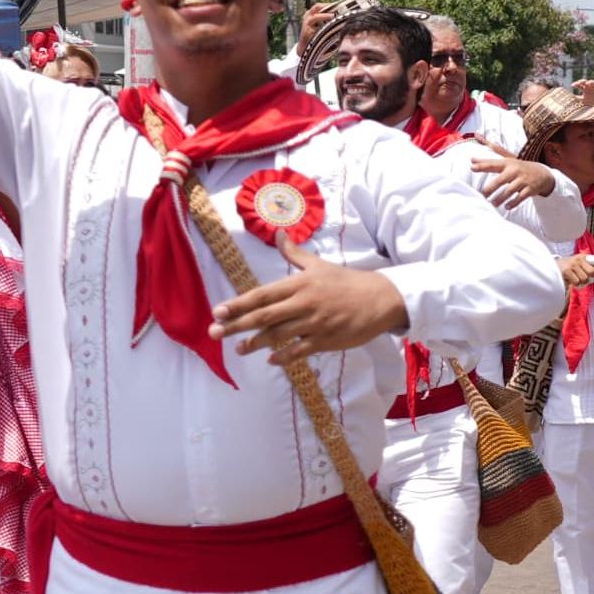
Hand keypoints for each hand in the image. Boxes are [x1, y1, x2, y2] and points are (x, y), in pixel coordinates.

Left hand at [208, 241, 411, 367]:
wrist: (380, 299)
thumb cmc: (347, 281)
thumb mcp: (319, 264)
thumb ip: (294, 253)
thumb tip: (278, 234)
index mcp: (299, 284)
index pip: (262, 294)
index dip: (238, 304)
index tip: (218, 311)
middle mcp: (303, 303)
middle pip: (264, 316)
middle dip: (237, 325)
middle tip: (214, 333)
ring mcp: (314, 323)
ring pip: (279, 335)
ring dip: (256, 343)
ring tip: (239, 349)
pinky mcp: (326, 340)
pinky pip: (300, 350)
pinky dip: (284, 356)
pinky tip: (271, 360)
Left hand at [470, 151, 556, 205]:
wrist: (543, 174)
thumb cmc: (520, 167)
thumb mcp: (510, 159)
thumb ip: (494, 155)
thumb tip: (476, 153)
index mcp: (508, 164)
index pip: (493, 164)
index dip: (482, 165)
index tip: (471, 167)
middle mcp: (515, 171)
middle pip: (501, 180)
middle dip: (491, 187)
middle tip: (482, 194)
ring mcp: (523, 180)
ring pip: (510, 191)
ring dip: (500, 198)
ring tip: (492, 204)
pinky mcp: (530, 189)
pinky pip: (521, 197)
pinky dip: (514, 203)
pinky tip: (507, 207)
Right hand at [561, 253, 593, 288]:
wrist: (552, 267)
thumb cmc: (568, 268)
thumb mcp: (579, 266)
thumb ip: (589, 270)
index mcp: (583, 257)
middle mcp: (578, 259)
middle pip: (592, 271)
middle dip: (590, 278)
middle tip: (584, 280)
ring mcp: (572, 265)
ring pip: (584, 278)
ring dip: (581, 283)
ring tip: (576, 280)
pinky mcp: (566, 271)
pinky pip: (577, 281)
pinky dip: (575, 284)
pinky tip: (571, 281)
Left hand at [570, 78, 593, 106]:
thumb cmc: (591, 101)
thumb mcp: (583, 101)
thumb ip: (577, 99)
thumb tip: (568, 99)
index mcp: (585, 88)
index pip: (579, 85)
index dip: (576, 84)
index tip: (572, 85)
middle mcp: (590, 86)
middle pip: (586, 82)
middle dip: (583, 81)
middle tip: (581, 82)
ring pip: (593, 82)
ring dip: (591, 82)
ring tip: (589, 83)